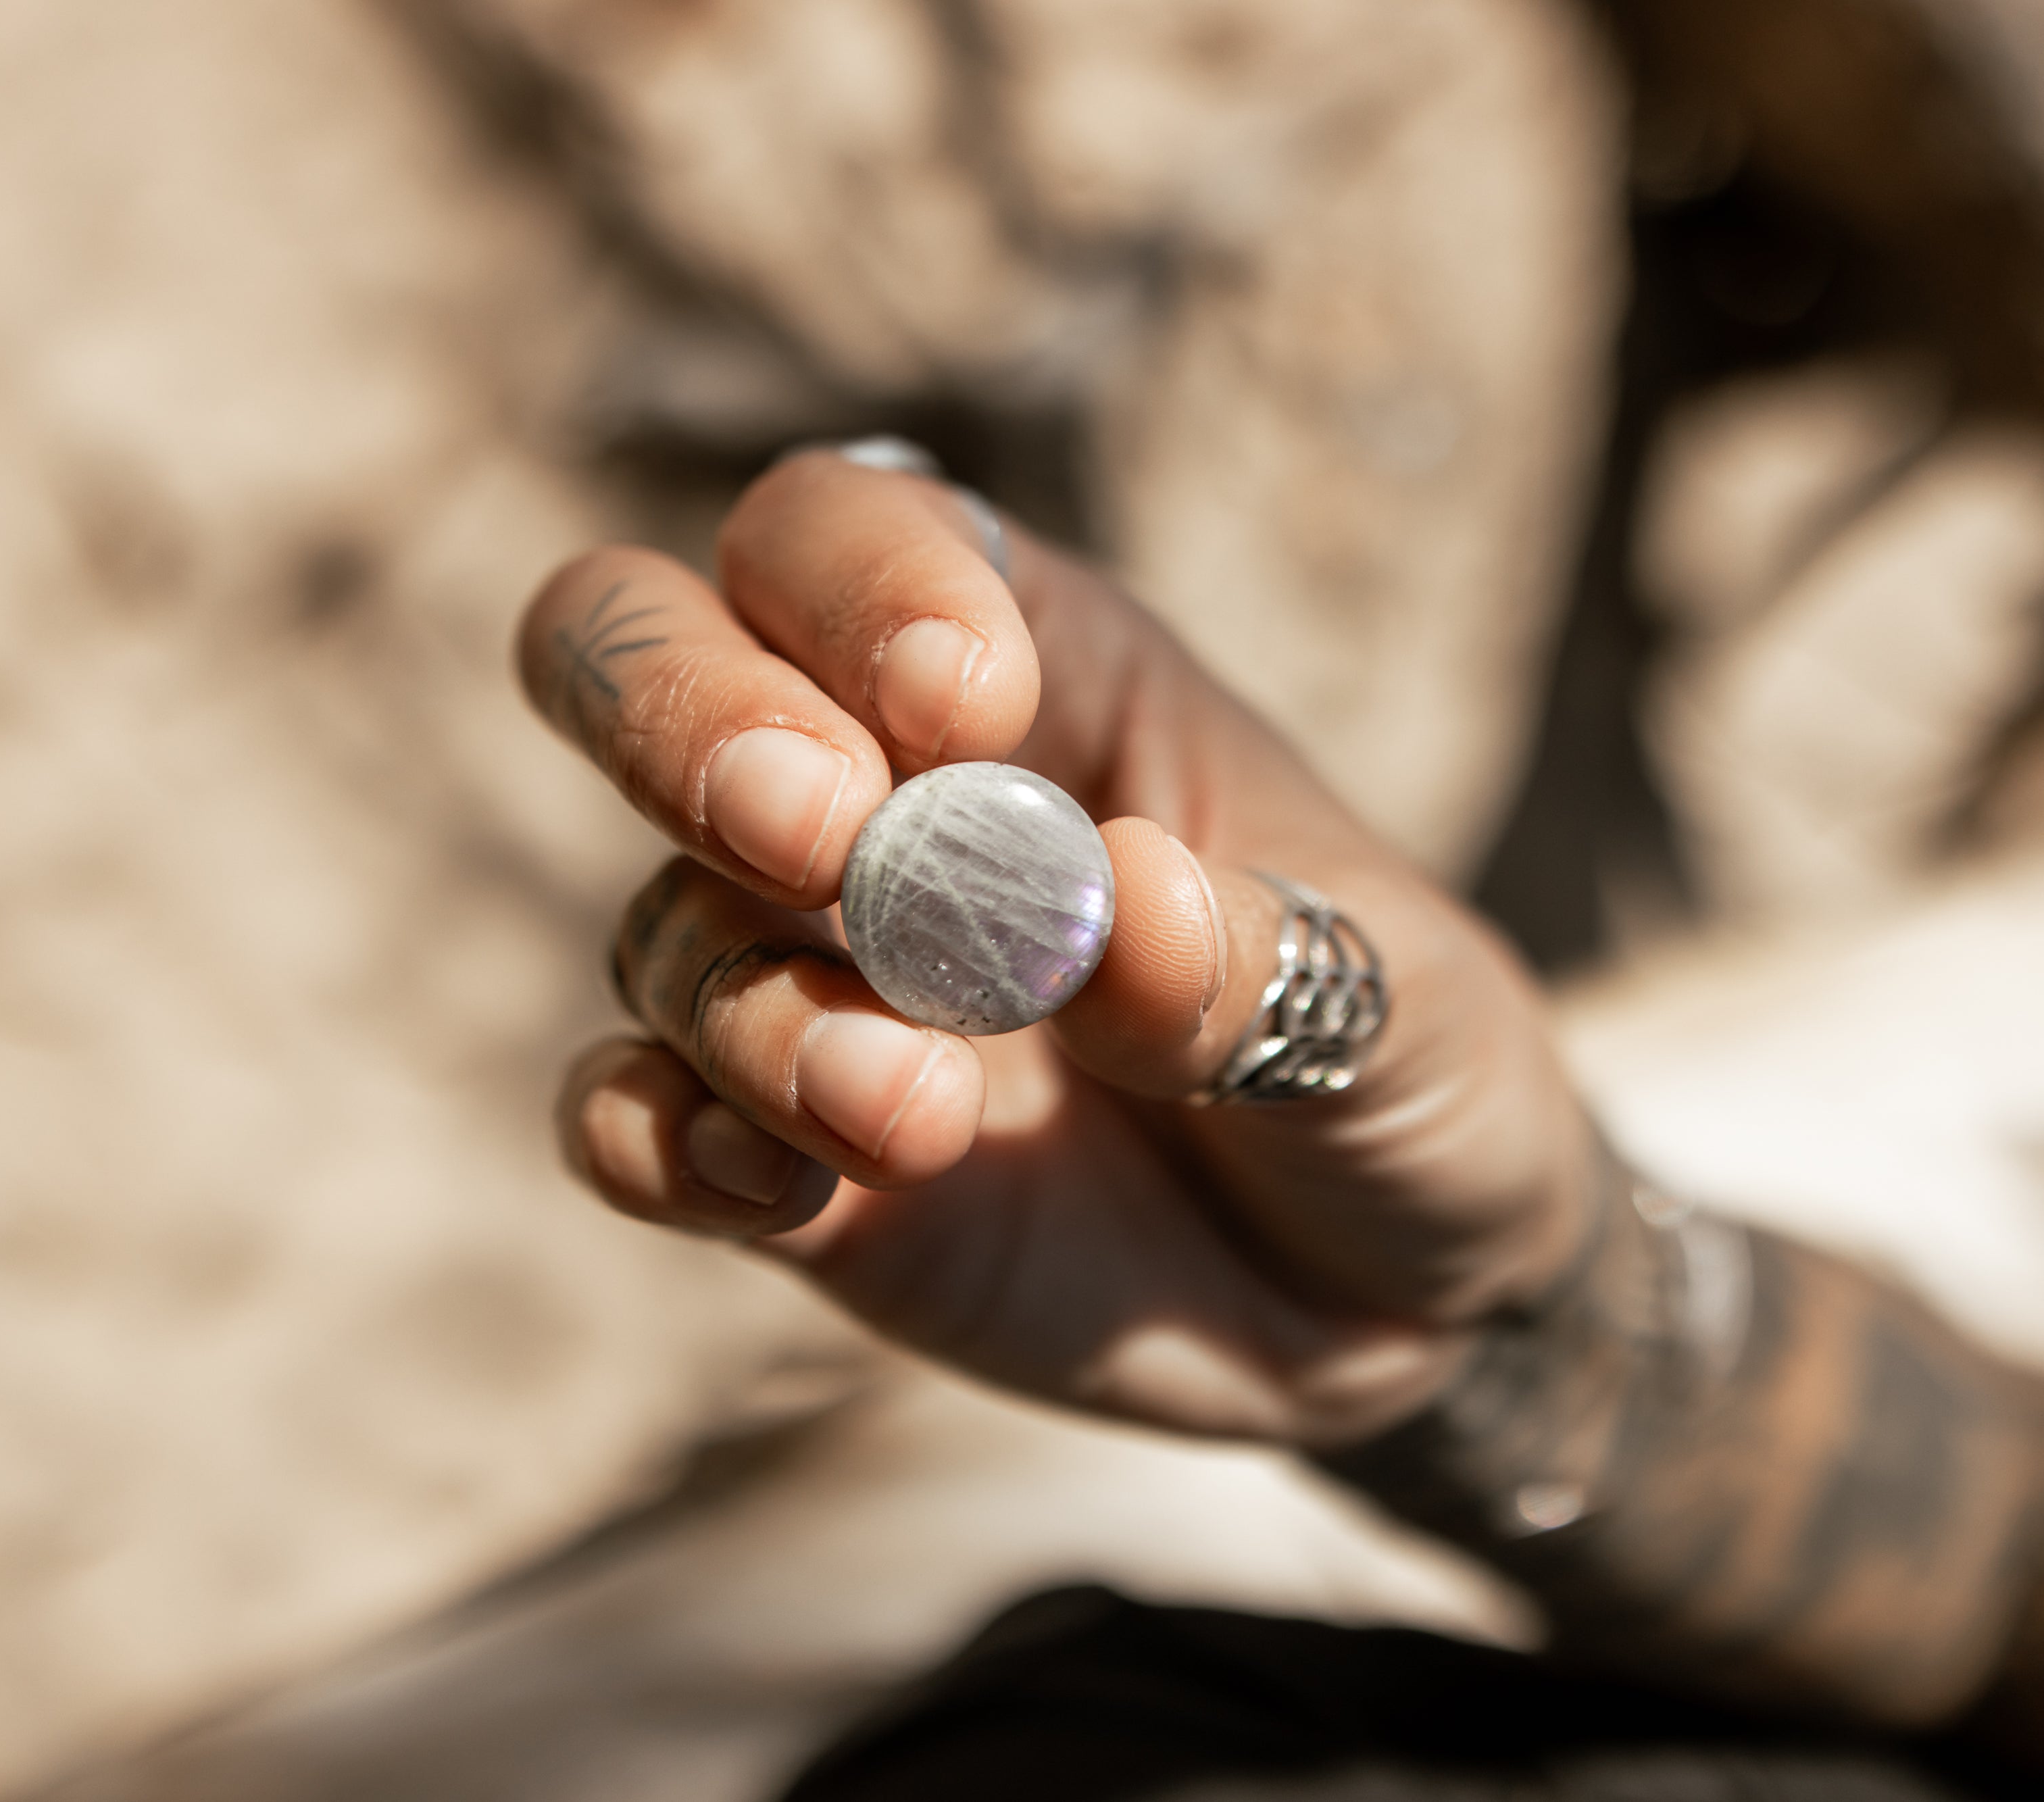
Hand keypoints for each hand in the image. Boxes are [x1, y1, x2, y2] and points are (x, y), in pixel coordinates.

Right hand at [519, 451, 1595, 1447]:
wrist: (1402, 1307)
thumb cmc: (1412, 1078)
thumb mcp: (1406, 1008)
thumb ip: (1266, 964)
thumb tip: (1113, 915)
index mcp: (1045, 681)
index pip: (852, 532)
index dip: (866, 582)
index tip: (962, 704)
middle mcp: (887, 807)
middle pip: (647, 653)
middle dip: (682, 713)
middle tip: (819, 829)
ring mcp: (817, 983)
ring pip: (658, 919)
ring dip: (755, 1006)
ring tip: (914, 1111)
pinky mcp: (786, 1161)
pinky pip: (630, 1120)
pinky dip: (655, 1140)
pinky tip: (768, 1190)